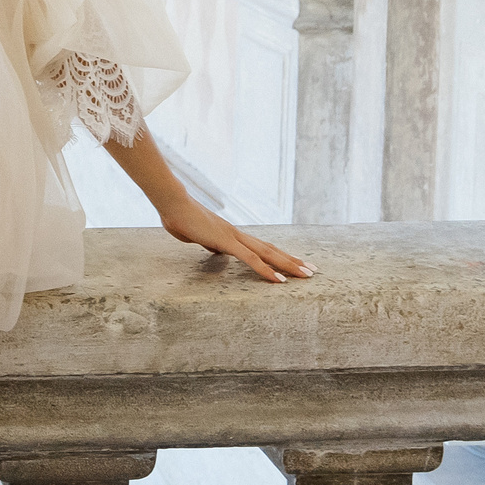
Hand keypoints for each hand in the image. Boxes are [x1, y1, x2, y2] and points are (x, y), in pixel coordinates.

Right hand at [156, 196, 312, 283]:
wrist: (173, 204)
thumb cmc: (179, 218)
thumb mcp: (196, 236)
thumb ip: (209, 243)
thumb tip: (215, 249)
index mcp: (231, 235)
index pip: (261, 248)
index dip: (277, 256)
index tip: (293, 263)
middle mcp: (238, 235)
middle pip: (271, 250)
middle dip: (293, 261)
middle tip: (312, 270)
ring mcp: (234, 237)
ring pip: (268, 254)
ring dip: (288, 265)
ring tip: (306, 275)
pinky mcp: (226, 242)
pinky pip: (251, 259)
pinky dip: (266, 270)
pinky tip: (278, 280)